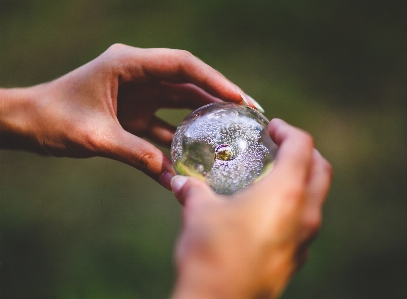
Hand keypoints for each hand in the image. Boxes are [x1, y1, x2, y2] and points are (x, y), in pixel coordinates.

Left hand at [0, 44, 259, 187]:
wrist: (29, 123)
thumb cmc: (53, 119)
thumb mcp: (93, 136)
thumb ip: (133, 152)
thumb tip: (171, 175)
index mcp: (127, 63)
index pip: (181, 65)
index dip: (213, 80)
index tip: (239, 98)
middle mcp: (138, 74)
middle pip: (187, 82)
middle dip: (218, 97)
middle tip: (249, 113)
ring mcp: (138, 94)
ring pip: (180, 103)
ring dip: (204, 118)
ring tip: (233, 133)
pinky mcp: (135, 114)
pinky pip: (164, 127)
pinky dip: (179, 142)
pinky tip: (196, 160)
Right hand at [170, 119, 331, 298]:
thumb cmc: (211, 252)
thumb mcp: (198, 212)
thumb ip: (193, 191)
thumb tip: (181, 182)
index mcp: (287, 192)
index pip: (302, 146)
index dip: (288, 131)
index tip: (272, 128)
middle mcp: (305, 214)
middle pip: (321, 170)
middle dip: (305, 152)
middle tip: (280, 146)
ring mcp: (305, 239)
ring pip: (317, 198)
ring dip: (302, 180)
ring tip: (273, 177)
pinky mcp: (297, 258)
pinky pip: (306, 223)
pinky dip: (295, 207)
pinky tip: (267, 212)